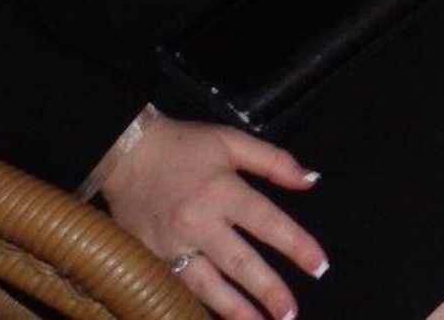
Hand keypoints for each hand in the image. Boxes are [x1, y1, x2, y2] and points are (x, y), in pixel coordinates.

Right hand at [101, 113, 326, 319]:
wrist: (124, 154)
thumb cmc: (183, 146)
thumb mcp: (232, 142)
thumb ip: (274, 161)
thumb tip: (310, 180)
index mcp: (222, 192)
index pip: (268, 223)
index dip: (296, 246)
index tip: (319, 265)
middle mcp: (197, 223)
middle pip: (240, 263)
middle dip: (268, 291)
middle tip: (290, 313)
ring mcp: (171, 245)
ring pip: (207, 285)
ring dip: (234, 310)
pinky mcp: (150, 258)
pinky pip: (179, 287)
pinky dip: (199, 304)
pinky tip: (217, 316)